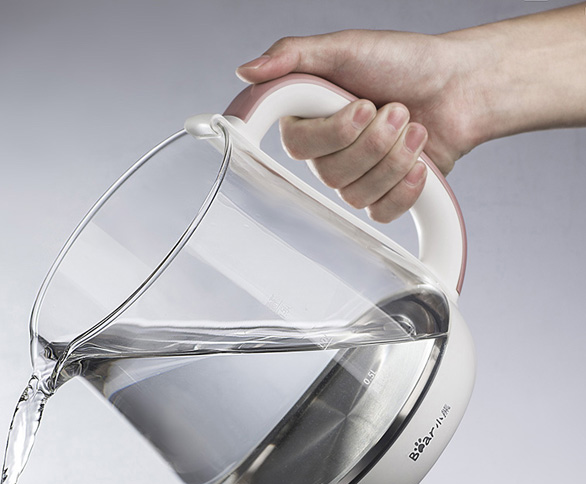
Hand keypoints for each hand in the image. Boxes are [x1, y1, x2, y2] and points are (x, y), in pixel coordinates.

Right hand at [236, 30, 477, 221]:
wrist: (461, 85)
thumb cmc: (404, 62)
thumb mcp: (346, 47)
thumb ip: (293, 56)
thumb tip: (246, 71)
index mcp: (311, 120)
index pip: (297, 147)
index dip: (333, 133)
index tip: (361, 106)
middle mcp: (327, 154)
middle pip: (330, 174)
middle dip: (374, 140)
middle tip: (397, 108)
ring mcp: (354, 178)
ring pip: (355, 195)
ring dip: (394, 158)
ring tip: (414, 125)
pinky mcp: (382, 198)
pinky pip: (380, 213)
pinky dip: (405, 187)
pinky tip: (419, 163)